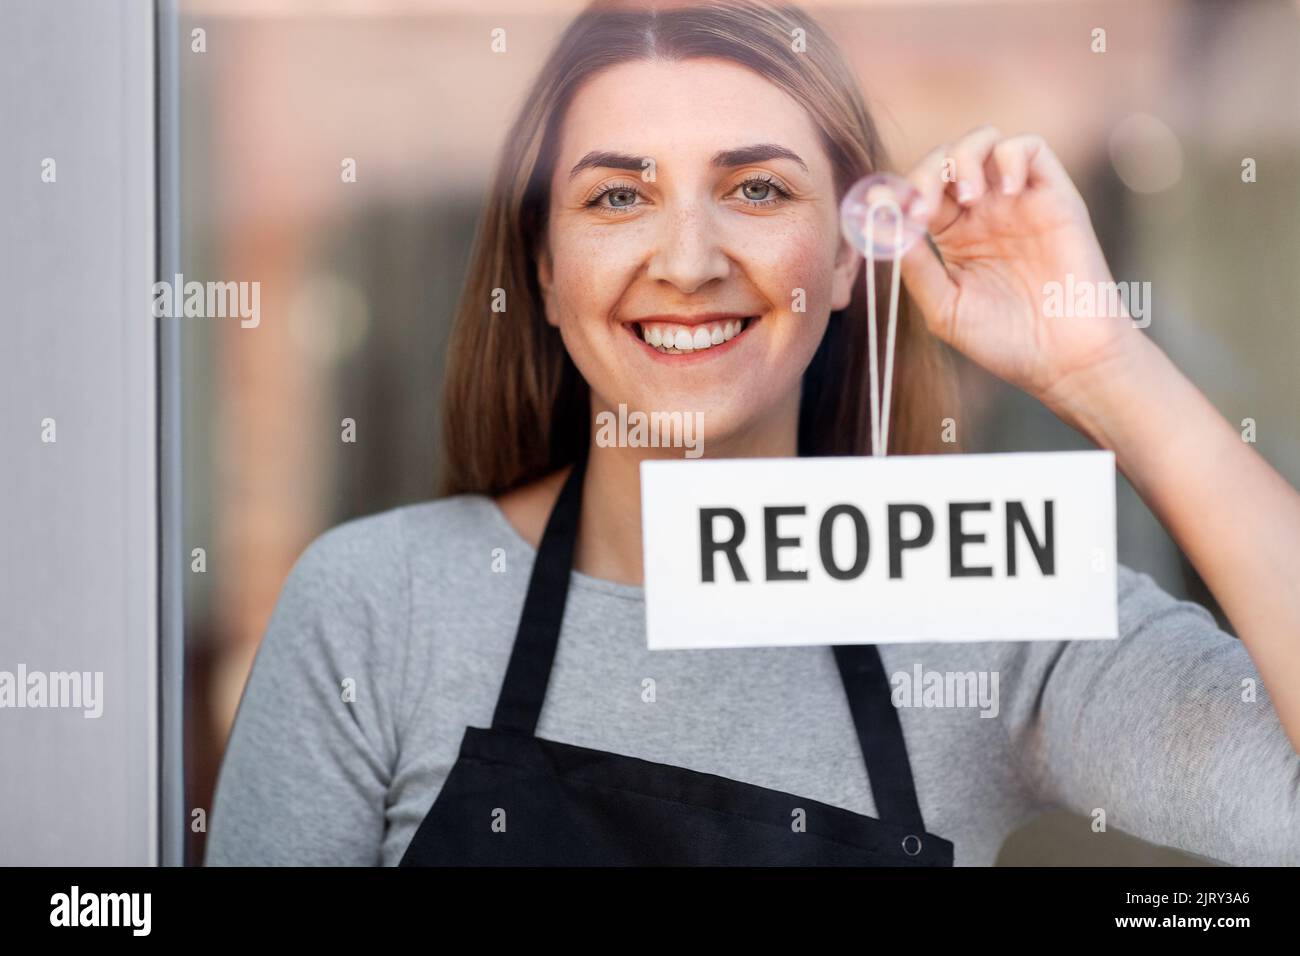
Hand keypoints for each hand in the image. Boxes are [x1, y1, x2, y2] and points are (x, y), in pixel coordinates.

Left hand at [898, 125, 1141, 425]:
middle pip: (944, 160)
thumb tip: (885, 224)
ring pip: (983, 141)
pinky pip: (1030, 147)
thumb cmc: (1005, 341)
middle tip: (925, 209)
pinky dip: (1010, 156)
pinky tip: (1006, 192)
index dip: (900, 194)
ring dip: (965, 158)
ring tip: (970, 198)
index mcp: (952, 236)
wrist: (1064, 358)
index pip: (918, 193)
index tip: (890, 211)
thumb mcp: (945, 308)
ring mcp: (1017, 200)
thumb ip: (915, 267)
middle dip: (926, 174)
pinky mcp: (1053, 195)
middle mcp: (983, 212)